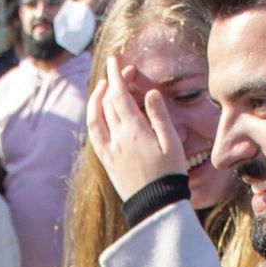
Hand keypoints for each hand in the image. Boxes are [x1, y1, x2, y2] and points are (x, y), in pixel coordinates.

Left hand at [87, 56, 186, 201]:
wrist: (156, 206)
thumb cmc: (170, 174)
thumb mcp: (172, 142)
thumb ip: (160, 116)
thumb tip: (150, 93)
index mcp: (135, 131)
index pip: (119, 95)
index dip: (115, 75)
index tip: (115, 61)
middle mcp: (118, 139)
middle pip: (108, 103)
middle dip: (110, 83)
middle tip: (118, 72)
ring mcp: (109, 151)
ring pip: (95, 118)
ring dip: (96, 99)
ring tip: (101, 88)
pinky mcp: (107, 162)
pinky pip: (94, 136)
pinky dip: (93, 119)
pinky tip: (98, 114)